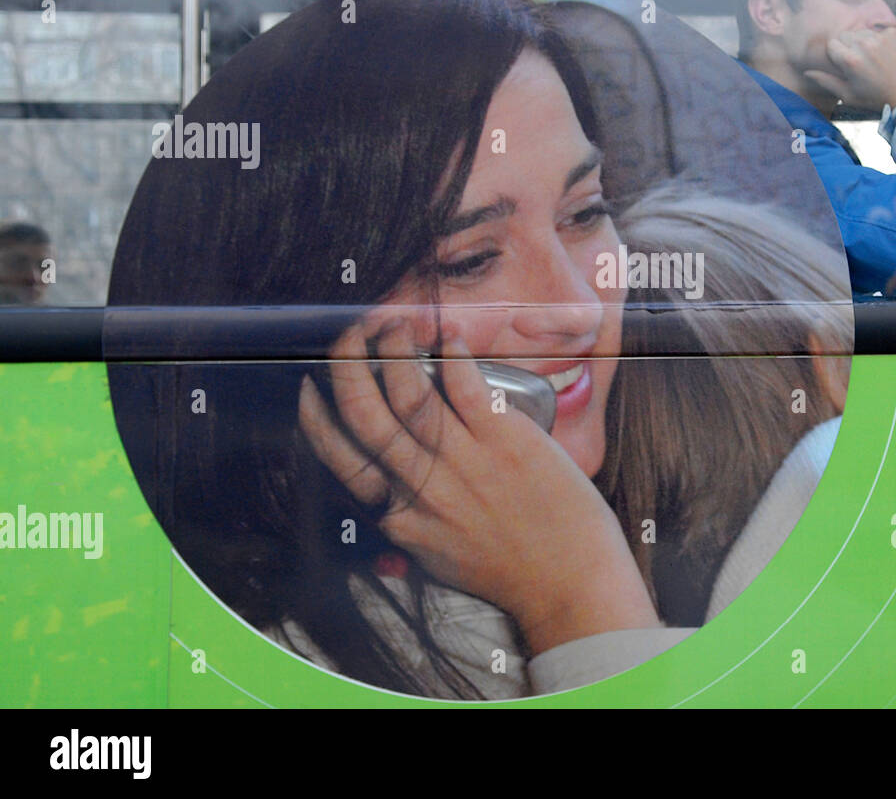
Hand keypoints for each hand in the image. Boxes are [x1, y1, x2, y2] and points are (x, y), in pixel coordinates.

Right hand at [297, 309, 657, 653]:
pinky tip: (447, 339)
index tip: (312, 389)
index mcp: (401, 518)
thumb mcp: (440, 555)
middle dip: (348, 366)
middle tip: (348, 337)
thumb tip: (393, 485)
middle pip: (366, 415)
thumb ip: (412, 518)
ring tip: (394, 327)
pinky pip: (466, 386)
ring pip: (411, 393)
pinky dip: (452, 356)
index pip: (342, 459)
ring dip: (396, 350)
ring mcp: (463, 461)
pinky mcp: (505, 440)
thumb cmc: (513, 571)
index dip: (318, 419)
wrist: (570, 582)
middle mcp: (424, 488)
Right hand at [804, 27, 895, 111]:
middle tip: (860, 64)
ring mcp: (880, 37)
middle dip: (849, 47)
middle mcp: (864, 45)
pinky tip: (887, 55)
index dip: (837, 55)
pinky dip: (881, 41)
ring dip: (864, 42)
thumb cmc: (876, 99)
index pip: (832, 44)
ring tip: (874, 60)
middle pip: (845, 35)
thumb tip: (808, 72)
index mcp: (850, 60)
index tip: (845, 66)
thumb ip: (826, 81)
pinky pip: (880, 32)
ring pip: (862, 32)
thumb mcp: (849, 95)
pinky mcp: (894, 33)